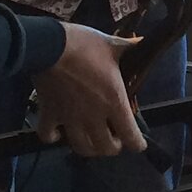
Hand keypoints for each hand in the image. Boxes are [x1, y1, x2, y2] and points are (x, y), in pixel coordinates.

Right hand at [32, 23, 145, 156]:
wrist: (49, 45)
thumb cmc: (84, 45)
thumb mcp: (111, 45)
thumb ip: (128, 48)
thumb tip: (143, 43)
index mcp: (114, 101)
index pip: (131, 136)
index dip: (137, 144)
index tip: (138, 143)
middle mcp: (94, 116)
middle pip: (106, 148)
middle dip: (113, 147)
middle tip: (114, 138)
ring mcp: (70, 118)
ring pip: (82, 148)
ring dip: (90, 148)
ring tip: (92, 140)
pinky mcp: (50, 114)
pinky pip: (48, 136)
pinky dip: (53, 138)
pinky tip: (58, 133)